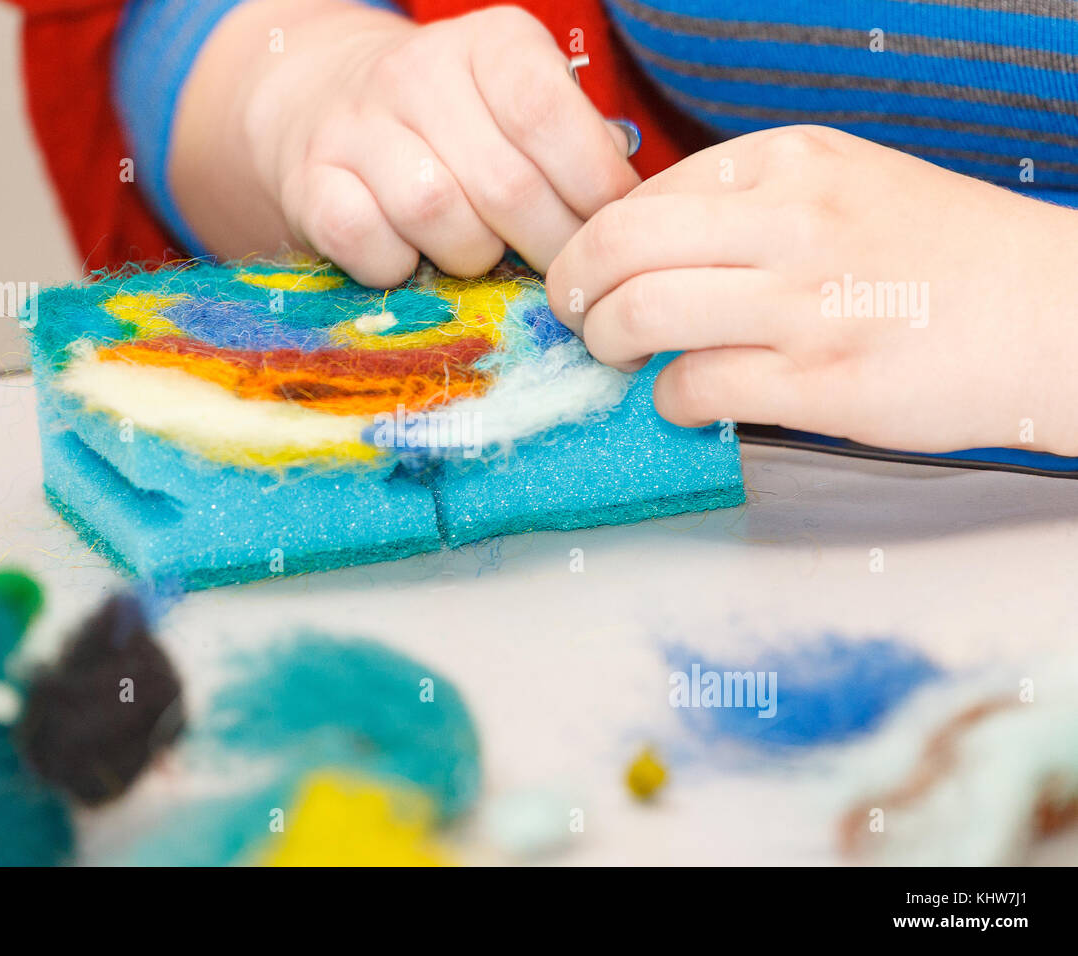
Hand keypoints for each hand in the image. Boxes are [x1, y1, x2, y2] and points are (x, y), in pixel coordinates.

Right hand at [173, 1, 637, 286]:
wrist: (322, 103)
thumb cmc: (455, 124)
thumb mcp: (519, 109)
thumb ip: (576, 146)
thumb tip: (623, 209)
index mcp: (490, 44)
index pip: (549, 116)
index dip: (591, 189)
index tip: (606, 231)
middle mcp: (418, 72)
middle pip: (504, 183)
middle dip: (545, 245)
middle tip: (560, 273)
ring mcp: (355, 127)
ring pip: (437, 214)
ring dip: (472, 257)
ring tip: (481, 255)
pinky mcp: (309, 183)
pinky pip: (368, 244)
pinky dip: (398, 268)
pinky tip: (411, 258)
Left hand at [546, 125, 1077, 455]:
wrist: (1055, 315)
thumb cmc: (942, 256)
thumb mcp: (846, 185)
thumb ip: (751, 205)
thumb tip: (648, 243)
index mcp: (791, 162)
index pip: (644, 193)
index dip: (595, 240)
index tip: (591, 272)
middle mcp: (793, 221)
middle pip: (619, 244)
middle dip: (573, 288)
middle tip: (576, 316)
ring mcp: (806, 303)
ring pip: (640, 313)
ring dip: (606, 344)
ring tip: (619, 357)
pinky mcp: (820, 384)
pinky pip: (693, 388)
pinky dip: (667, 401)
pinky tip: (685, 400)